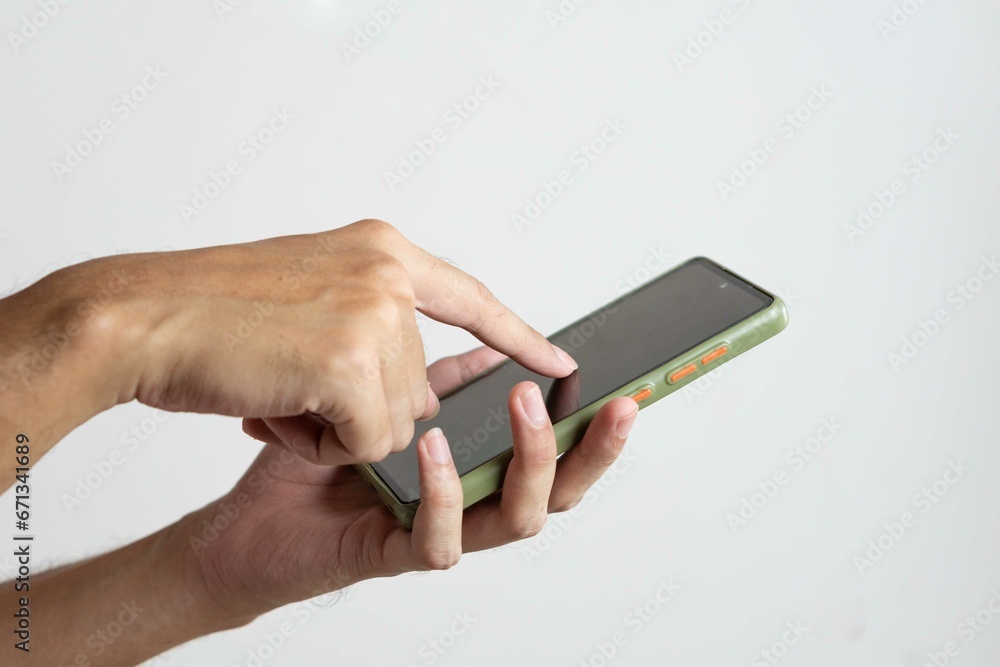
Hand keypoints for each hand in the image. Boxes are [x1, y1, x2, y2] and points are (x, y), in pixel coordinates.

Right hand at [84, 219, 577, 464]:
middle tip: (291, 382)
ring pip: (397, 420)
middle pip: (419, 385)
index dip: (517, 336)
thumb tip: (424, 388)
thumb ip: (374, 324)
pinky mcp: (356, 362)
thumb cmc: (207, 315)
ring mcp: (377, 315)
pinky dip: (320, 444)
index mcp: (381, 249)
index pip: (472, 299)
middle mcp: (389, 272)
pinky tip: (277, 409)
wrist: (136, 317)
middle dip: (361, 406)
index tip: (560, 360)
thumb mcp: (310, 297)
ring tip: (276, 388)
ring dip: (334, 426)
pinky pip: (370, 442)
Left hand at [179, 346, 638, 622]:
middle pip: (560, 491)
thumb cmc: (311, 466)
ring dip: (531, 460)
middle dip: (596, 450)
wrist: (243, 522)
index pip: (554, 453)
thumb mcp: (384, 403)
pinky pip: (440, 540)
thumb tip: (493, 345)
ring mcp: (435, 531)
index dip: (593, 425)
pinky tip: (433, 445)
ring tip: (525, 405)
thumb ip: (439, 381)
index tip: (620, 379)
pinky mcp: (392, 556)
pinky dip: (444, 491)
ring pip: (519, 519)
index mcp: (475, 468)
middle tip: (613, 404)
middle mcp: (467, 504)